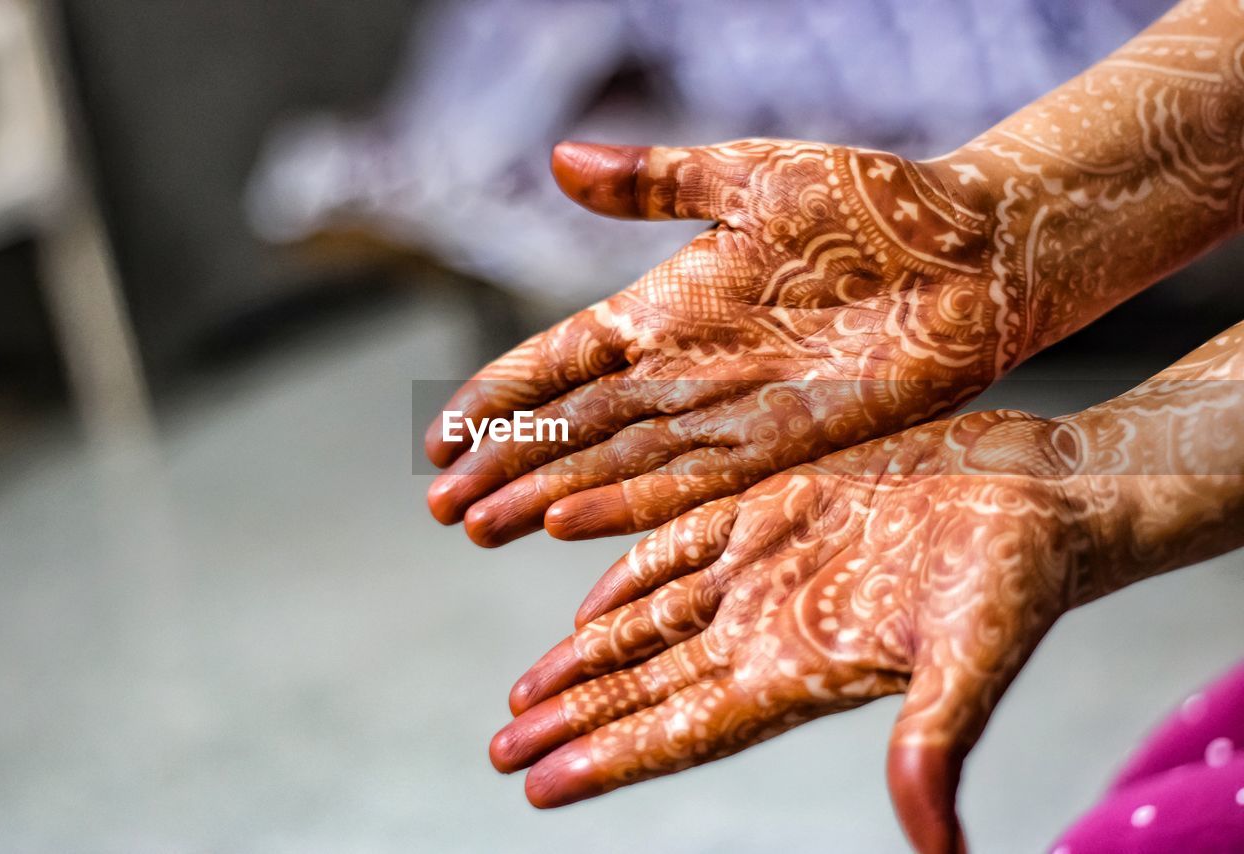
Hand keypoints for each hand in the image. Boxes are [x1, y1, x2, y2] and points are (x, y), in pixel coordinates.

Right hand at [427, 139, 1017, 545]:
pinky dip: (627, 504)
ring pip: (616, 464)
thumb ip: (654, 183)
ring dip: (546, 494)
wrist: (969, 247)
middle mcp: (682, 371)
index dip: (498, 396)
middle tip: (438, 505)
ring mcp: (727, 411)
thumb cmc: (866, 202)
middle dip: (504, 464)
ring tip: (479, 525)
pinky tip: (569, 525)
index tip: (439, 433)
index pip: (557, 362)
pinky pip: (690, 480)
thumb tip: (557, 160)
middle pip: (573, 427)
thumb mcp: (750, 176)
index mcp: (663, 307)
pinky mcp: (782, 443)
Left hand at [488, 315, 1243, 852]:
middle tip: (498, 750)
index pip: (682, 729)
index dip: (610, 758)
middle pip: (647, 688)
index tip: (538, 785)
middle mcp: (768, 630)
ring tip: (521, 696)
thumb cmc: (1021, 577)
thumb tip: (935, 851)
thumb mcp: (974, 654)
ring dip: (583, 661)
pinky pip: (677, 548)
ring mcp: (764, 573)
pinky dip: (626, 577)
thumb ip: (936, 740)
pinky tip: (586, 604)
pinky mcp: (771, 511)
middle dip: (571, 719)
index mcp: (800, 672)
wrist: (1042, 496)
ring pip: (648, 626)